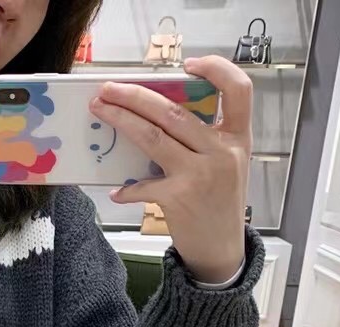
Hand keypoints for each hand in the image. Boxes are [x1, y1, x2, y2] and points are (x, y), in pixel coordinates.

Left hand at [91, 56, 252, 283]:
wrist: (221, 250)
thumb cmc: (219, 203)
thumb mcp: (226, 164)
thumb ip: (205, 140)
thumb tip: (159, 118)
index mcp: (237, 137)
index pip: (239, 90)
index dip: (217, 69)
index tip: (188, 64)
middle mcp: (222, 151)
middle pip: (176, 112)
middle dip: (137, 96)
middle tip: (109, 89)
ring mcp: (200, 174)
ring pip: (154, 138)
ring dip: (123, 122)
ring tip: (100, 111)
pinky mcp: (178, 197)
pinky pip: (143, 185)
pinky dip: (127, 188)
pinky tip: (117, 192)